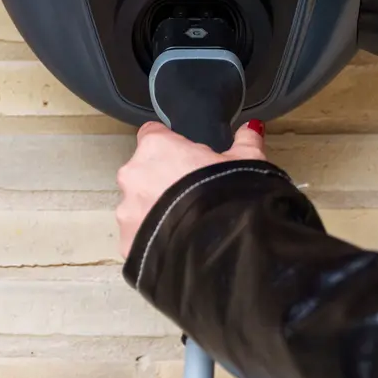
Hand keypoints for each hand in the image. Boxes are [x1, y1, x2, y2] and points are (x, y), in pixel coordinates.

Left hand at [115, 120, 265, 258]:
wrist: (221, 248)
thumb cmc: (228, 197)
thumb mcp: (246, 162)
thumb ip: (244, 140)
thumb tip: (251, 129)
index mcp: (157, 147)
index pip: (154, 134)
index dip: (171, 145)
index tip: (185, 159)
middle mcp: (134, 174)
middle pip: (143, 172)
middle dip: (161, 182)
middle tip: (190, 195)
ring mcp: (126, 211)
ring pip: (137, 206)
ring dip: (153, 212)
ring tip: (185, 225)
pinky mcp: (127, 243)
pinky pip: (137, 236)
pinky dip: (151, 240)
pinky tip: (176, 245)